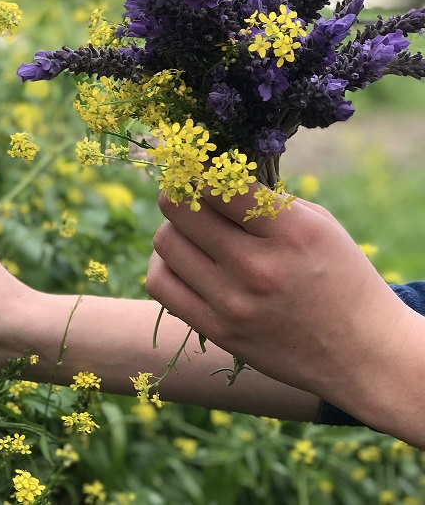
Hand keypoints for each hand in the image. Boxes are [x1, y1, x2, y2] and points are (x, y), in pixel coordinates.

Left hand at [147, 186, 424, 439]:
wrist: (363, 355)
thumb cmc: (340, 277)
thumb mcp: (319, 225)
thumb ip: (265, 199)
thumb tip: (208, 172)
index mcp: (291, 232)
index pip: (218, 184)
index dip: (200, 170)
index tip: (199, 169)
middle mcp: (258, 267)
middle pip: (180, 209)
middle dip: (181, 194)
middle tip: (189, 196)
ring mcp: (234, 303)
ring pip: (165, 242)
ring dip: (173, 229)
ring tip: (192, 232)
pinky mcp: (218, 330)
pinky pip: (160, 283)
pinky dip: (164, 265)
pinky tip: (183, 262)